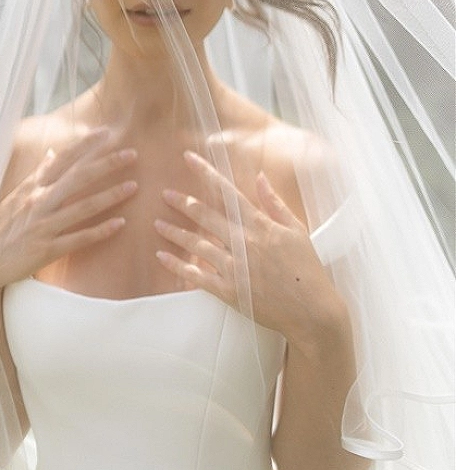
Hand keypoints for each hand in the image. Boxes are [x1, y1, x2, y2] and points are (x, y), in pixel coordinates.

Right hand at [0, 130, 137, 296]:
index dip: (85, 145)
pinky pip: (78, 239)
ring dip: (110, 196)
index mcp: (32, 187)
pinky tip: (120, 224)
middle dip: (106, 164)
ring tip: (134, 186)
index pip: (62, 159)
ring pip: (82, 207)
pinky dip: (100, 231)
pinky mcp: (45, 250)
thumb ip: (39, 174)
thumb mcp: (16, 196)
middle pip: (78, 178)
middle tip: (133, 153)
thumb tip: (55, 151)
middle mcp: (38, 202)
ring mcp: (42, 226)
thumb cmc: (1, 227)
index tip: (106, 132)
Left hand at [154, 150, 343, 346]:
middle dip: (182, 202)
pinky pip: (197, 276)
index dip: (206, 173)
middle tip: (165, 194)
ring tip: (157, 224)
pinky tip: (162, 257)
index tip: (188, 158)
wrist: (313, 311)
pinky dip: (177, 267)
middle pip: (205, 216)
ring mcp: (235, 268)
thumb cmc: (307, 269)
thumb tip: (260, 177)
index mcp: (260, 225)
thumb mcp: (296, 230)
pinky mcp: (229, 292)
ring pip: (196, 245)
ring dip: (174, 233)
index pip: (227, 191)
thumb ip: (274, 202)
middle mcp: (244, 243)